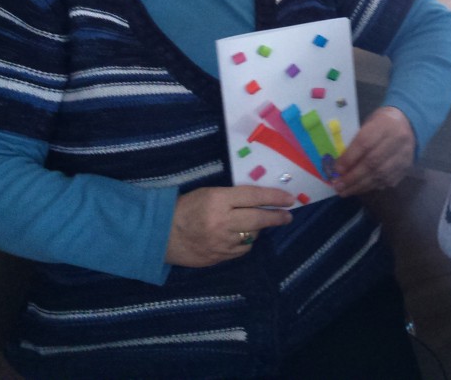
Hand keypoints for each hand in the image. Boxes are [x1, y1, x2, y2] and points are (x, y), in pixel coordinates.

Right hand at [164, 185, 294, 267]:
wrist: (160, 235)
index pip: (254, 196)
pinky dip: (245, 242)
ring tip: (258, 223)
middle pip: (258, 219)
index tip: (290, 199)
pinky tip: (242, 237)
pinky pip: (242, 250)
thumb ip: (232, 197)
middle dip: (277, 217)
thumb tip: (260, 200)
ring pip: (252, 235)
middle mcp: (222, 222)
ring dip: (258, 229)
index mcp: (218, 201)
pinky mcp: (218, 258)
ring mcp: (221, 243)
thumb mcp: (207, 193)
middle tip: (288, 216)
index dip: (274, 197)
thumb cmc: (184, 208)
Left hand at [332, 106, 414, 196]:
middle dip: (352, 177)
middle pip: (372, 162)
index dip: (349, 158)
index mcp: (385, 124)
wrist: (409, 124)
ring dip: (360, 185)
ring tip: (345, 191)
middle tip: (338, 185)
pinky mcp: (406, 168)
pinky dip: (370, 187)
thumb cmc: (381, 123)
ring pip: (380, 175)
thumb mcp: (368, 124)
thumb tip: (340, 165)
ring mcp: (404, 155)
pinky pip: (387, 181)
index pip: (365, 143)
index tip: (336, 169)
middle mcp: (398, 140)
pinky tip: (359, 189)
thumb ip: (356, 142)